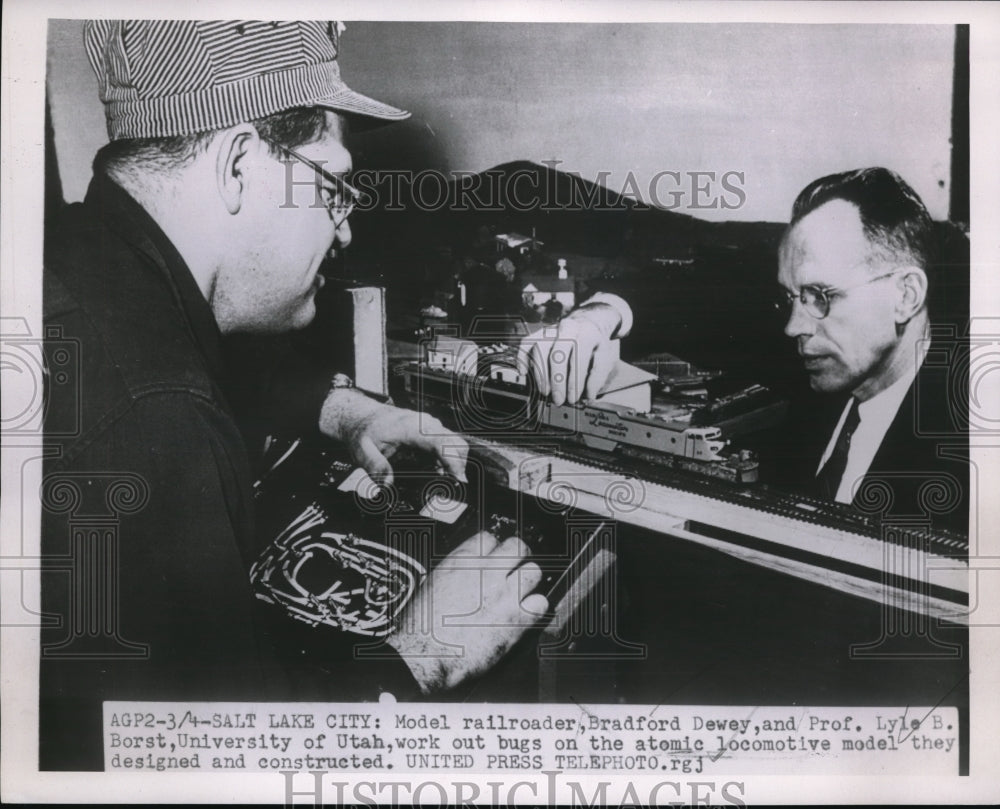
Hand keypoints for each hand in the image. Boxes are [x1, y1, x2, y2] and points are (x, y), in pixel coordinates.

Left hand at [319, 389, 467, 485]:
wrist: (362, 416)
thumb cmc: (364, 431)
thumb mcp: (362, 451)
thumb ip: (375, 468)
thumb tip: (386, 485)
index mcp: (410, 427)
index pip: (440, 442)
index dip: (452, 460)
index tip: (459, 478)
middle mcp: (425, 423)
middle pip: (455, 442)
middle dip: (459, 465)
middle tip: (452, 485)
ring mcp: (430, 425)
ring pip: (455, 443)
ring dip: (454, 462)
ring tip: (442, 479)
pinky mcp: (431, 430)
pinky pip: (448, 444)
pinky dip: (448, 459)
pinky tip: (437, 470)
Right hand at [386, 531, 548, 692]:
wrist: (428, 656)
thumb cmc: (422, 627)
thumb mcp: (431, 586)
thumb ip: (455, 574)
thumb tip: (464, 575)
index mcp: (462, 561)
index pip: (489, 538)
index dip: (492, 549)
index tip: (492, 558)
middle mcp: (487, 573)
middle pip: (518, 547)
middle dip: (518, 556)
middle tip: (515, 568)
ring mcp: (505, 594)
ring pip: (534, 572)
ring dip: (528, 582)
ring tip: (521, 592)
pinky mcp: (517, 619)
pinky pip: (541, 604)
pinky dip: (536, 609)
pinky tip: (527, 614)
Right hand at [525, 302, 622, 404]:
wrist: (587, 323)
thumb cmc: (594, 344)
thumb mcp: (604, 356)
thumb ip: (598, 375)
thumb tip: (589, 394)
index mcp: (586, 333)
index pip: (578, 357)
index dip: (574, 380)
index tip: (572, 398)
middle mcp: (567, 328)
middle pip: (557, 353)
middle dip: (556, 380)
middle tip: (558, 399)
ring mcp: (552, 330)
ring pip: (539, 347)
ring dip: (541, 373)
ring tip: (545, 391)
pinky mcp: (540, 333)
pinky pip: (526, 343)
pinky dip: (522, 358)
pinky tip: (524, 372)